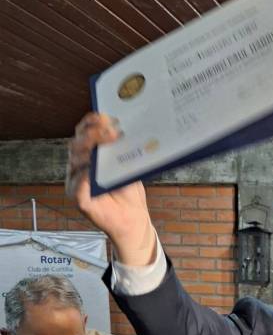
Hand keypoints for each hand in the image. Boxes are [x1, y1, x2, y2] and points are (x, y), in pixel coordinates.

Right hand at [66, 112, 155, 264]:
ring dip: (90, 149)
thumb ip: (122, 150)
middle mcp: (79, 165)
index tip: (106, 116)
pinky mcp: (78, 199)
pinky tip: (92, 169)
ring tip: (107, 143)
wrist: (134, 219)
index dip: (92, 122)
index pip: (85, 132)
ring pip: (76, 159)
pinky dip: (84, 176)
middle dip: (93, 133)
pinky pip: (77, 185)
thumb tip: (125, 130)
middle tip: (111, 131)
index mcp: (89, 154)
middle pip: (78, 142)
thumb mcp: (129, 166)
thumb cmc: (129, 191)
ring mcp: (76, 182)